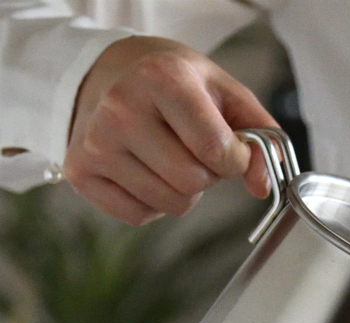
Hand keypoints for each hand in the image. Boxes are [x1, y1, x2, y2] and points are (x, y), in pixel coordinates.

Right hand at [64, 35, 276, 224]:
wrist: (107, 72)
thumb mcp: (225, 92)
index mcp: (161, 78)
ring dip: (182, 191)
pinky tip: (144, 169)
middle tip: (193, 150)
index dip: (236, 161)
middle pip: (192, 182)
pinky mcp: (79, 172)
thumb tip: (263, 186)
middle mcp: (120, 108)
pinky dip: (152, 203)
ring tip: (167, 156)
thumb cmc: (175, 85)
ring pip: (170, 204)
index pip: (215, 150)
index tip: (230, 149)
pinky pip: (139, 216)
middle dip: (207, 175)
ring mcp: (96, 142)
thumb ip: (260, 135)